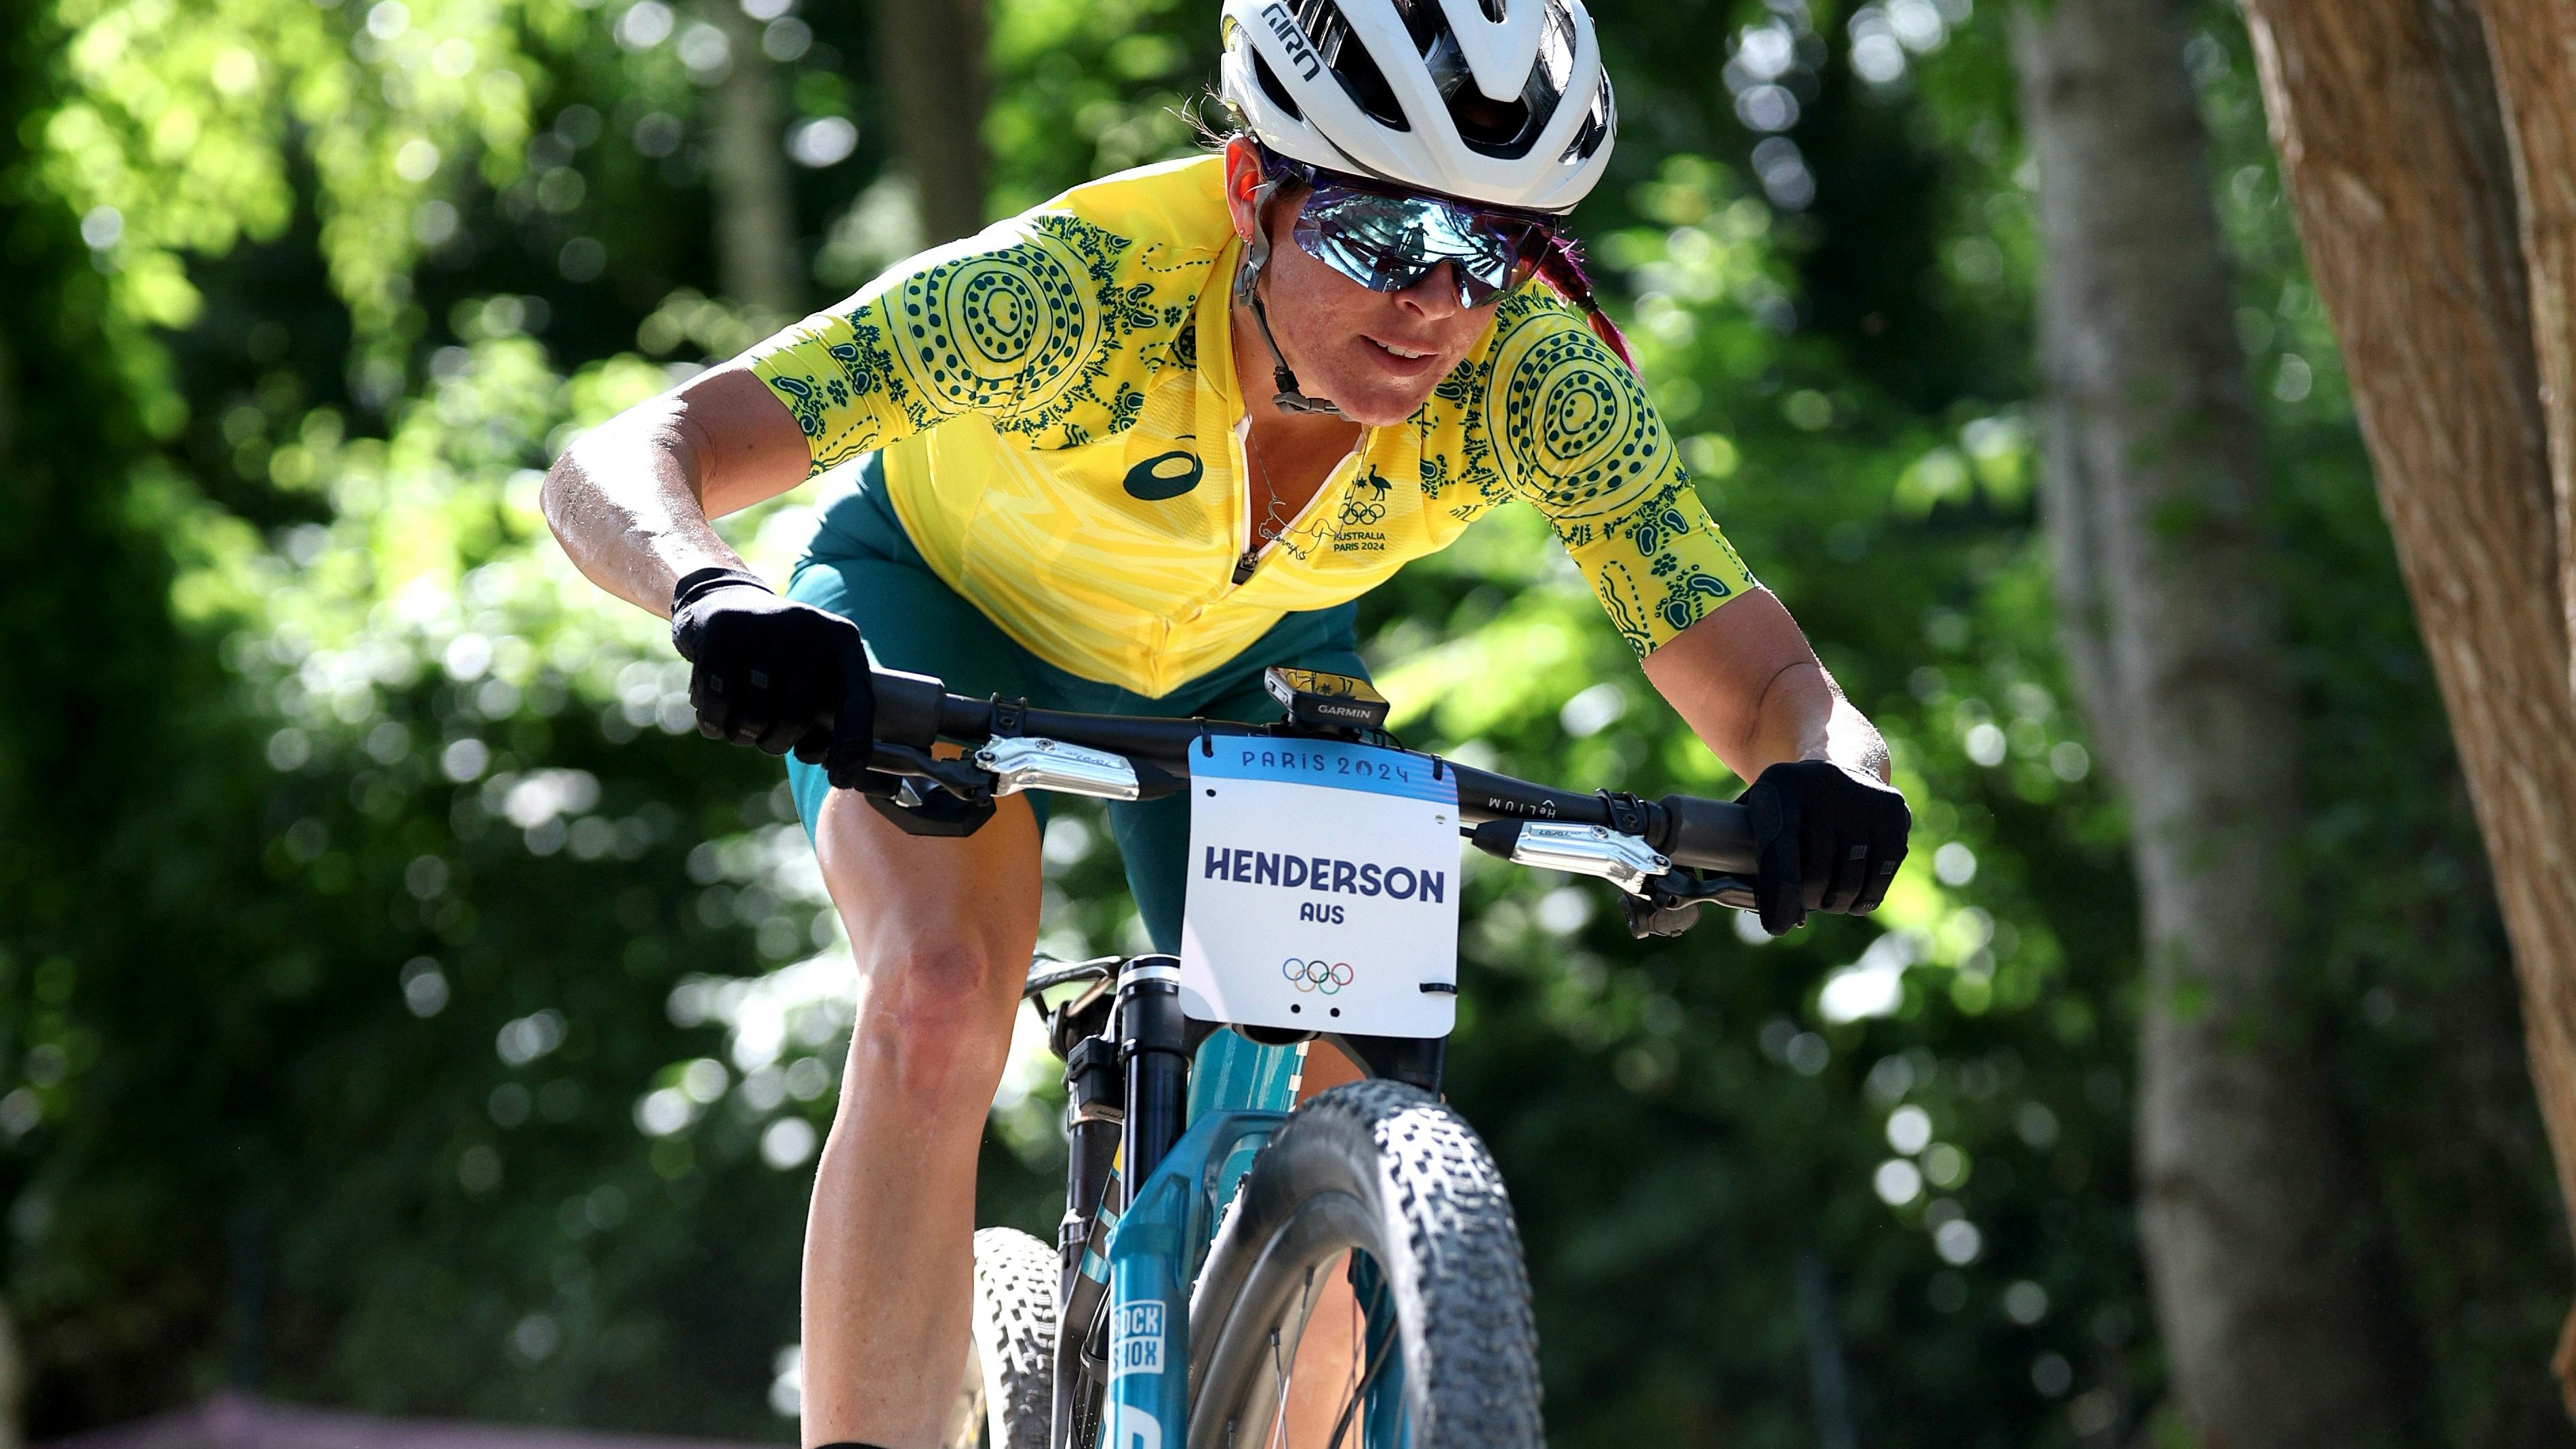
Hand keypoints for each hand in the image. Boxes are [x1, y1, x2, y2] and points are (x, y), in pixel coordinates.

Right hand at [669, 567, 875, 787]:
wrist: (724, 600)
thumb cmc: (780, 657)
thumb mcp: (818, 670)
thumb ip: (837, 715)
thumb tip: (849, 776)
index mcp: (843, 641)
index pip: (857, 704)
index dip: (851, 748)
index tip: (841, 779)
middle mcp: (809, 629)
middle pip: (795, 720)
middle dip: (776, 743)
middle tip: (766, 738)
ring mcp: (763, 628)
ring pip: (753, 718)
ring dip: (742, 735)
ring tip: (740, 721)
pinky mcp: (721, 633)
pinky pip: (716, 705)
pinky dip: (714, 723)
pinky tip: (715, 715)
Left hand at [1739, 759, 1909, 935]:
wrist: (1839, 759)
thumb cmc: (1786, 805)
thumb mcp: (1755, 812)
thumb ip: (1736, 853)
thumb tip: (1727, 898)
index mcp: (1779, 787)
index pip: (1778, 853)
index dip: (1778, 895)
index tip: (1777, 926)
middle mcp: (1822, 785)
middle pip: (1816, 874)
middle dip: (1808, 900)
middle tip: (1805, 903)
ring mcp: (1862, 797)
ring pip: (1849, 882)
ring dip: (1836, 903)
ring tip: (1827, 897)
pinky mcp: (1893, 812)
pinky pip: (1878, 879)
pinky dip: (1864, 898)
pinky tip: (1853, 893)